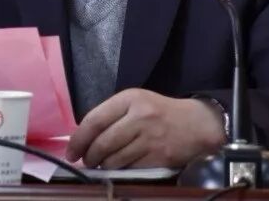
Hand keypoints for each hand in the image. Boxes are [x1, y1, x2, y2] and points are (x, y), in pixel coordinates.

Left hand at [65, 88, 225, 168]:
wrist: (197, 124)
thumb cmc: (161, 112)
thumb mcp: (136, 102)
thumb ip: (111, 115)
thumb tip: (83, 137)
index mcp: (130, 99)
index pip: (94, 120)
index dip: (78, 139)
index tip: (71, 151)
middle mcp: (139, 117)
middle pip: (102, 143)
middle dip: (89, 156)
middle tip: (86, 160)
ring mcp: (150, 138)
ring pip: (114, 159)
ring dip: (103, 165)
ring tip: (102, 163)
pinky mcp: (159, 157)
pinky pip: (130, 168)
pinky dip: (121, 170)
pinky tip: (120, 166)